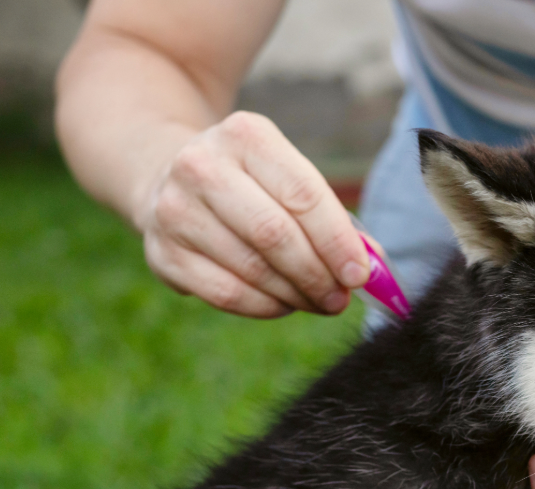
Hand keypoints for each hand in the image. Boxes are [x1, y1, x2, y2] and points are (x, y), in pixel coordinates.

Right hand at [135, 111, 370, 317]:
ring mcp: (174, 209)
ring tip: (319, 301)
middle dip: (317, 274)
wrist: (168, 174)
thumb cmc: (252, 183)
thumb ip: (335, 219)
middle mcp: (202, 166)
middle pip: (274, 234)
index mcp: (246, 135)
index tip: (359, 274)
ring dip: (295, 294)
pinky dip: (264, 306)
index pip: (303, 194)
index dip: (337, 240)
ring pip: (251, 269)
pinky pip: (225, 294)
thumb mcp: (289, 176)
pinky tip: (284, 303)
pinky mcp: (162, 253)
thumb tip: (372, 269)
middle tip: (340, 298)